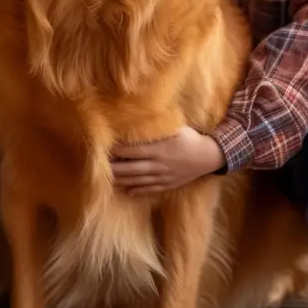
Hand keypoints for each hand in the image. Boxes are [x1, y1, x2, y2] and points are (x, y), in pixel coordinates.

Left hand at [110, 126, 225, 195]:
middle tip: (99, 165)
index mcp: (159, 149)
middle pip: (130, 168)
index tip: (106, 147)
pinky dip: (136, 190)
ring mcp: (162, 177)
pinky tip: (127, 189)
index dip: (118, 150)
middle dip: (114, 167)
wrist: (208, 157)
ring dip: (122, 179)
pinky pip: (148, 189)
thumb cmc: (190, 138)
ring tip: (108, 177)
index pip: (133, 150)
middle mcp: (158, 165)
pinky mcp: (167, 185)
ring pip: (137, 180)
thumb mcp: (175, 128)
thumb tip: (140, 118)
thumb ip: (157, 126)